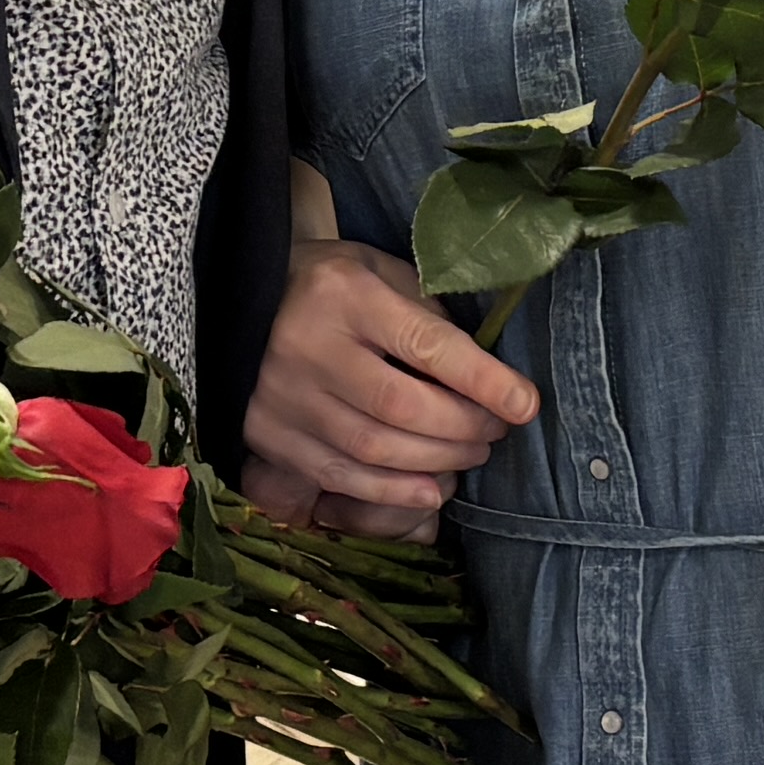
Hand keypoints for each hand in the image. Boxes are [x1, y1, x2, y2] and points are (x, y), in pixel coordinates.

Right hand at [241, 235, 537, 536]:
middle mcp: (308, 346)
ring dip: (437, 461)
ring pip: (374, 448)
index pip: (426, 345)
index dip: (483, 381)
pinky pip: (339, 477)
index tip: (525, 404)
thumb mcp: (381, 273)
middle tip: (496, 430)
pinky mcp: (267, 434)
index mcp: (345, 294)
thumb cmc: (330, 285)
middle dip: (465, 427)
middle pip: (403, 406)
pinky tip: (430, 489)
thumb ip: (429, 317)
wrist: (238, 298)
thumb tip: (486, 377)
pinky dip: (393, 491)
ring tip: (470, 454)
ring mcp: (282, 396)